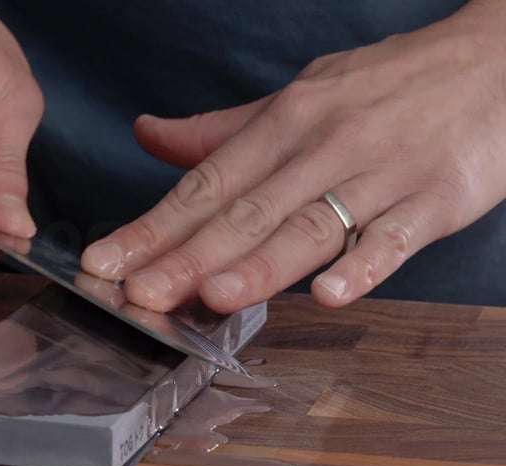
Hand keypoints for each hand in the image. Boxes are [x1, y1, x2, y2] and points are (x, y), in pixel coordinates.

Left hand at [81, 1, 505, 311]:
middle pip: (246, 211)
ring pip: (310, 226)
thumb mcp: (301, 95)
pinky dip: (365, 265)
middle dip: (186, 257)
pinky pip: (396, 238)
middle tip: (136, 294)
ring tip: (212, 296)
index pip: (206, 183)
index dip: (153, 225)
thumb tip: (148, 136)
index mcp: (286, 121)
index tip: (106, 262)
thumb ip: (222, 129)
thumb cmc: (388, 86)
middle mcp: (325, 146)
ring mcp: (381, 174)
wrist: (495, 60)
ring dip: (260, 265)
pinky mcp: (436, 199)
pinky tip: (331, 294)